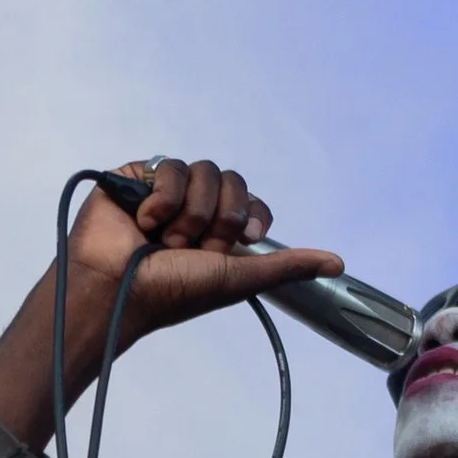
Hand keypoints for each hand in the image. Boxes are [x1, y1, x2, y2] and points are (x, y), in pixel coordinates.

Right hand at [0, 155, 344, 448]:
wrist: (117, 289)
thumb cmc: (173, 292)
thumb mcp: (239, 279)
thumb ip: (287, 266)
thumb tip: (339, 263)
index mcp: (217, 231)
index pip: (250, 200)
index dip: (250, 213)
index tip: (244, 236)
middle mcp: (193, 208)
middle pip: (229, 180)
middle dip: (218, 217)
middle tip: (195, 246)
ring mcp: (163, 191)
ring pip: (201, 171)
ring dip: (189, 213)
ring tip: (164, 239)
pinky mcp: (134, 178)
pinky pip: (168, 166)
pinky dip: (161, 199)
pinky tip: (144, 222)